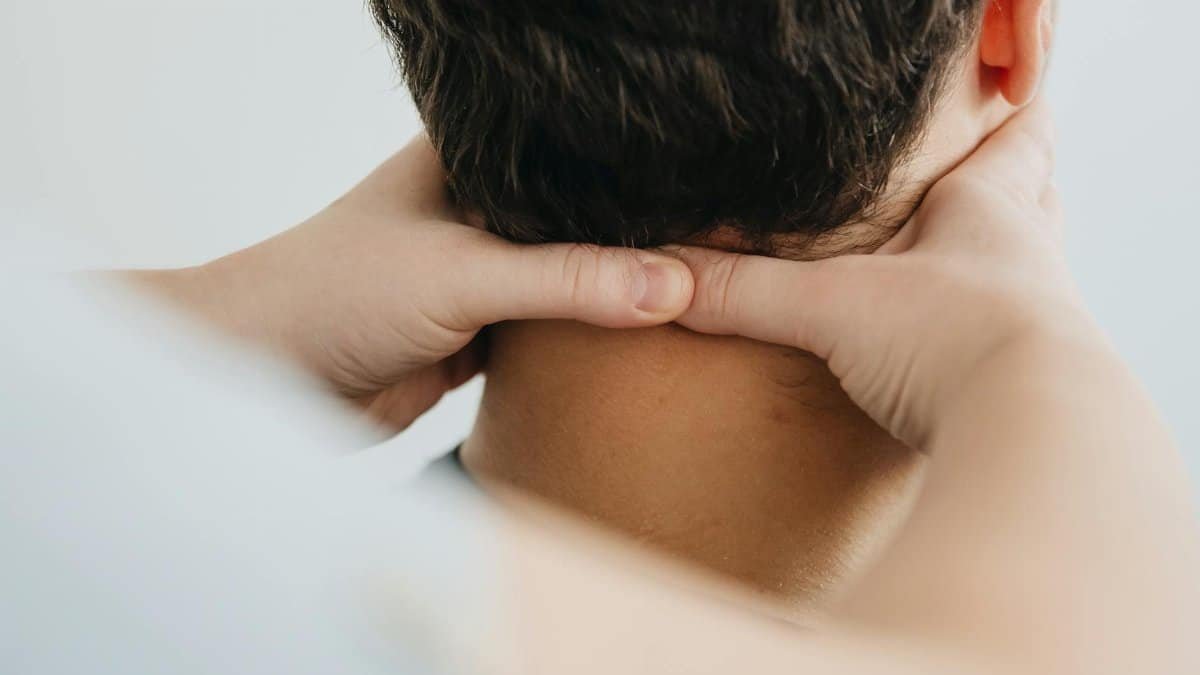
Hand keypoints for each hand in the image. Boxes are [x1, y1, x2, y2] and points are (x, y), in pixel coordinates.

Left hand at [136, 137, 693, 429]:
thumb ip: (568, 278)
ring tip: (698, 289)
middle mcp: (480, 206)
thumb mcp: (462, 274)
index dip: (636, 167)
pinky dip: (587, 338)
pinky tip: (642, 340)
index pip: (574, 150)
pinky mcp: (480, 329)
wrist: (268, 380)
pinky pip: (552, 328)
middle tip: (718, 246)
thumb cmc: (336, 293)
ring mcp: (482, 269)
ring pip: (570, 275)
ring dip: (613, 292)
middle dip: (635, 236)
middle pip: (580, 216)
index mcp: (471, 157)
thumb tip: (675, 286)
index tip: (706, 188)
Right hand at [673, 100, 1089, 446]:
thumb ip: (747, 290)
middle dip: (1010, 190)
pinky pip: (1002, 350)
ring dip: (994, 270)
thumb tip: (669, 278)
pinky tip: (942, 357)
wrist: (1032, 439)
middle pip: (1035, 205)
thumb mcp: (835, 306)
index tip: (1007, 101)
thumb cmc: (959, 340)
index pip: (1018, 141)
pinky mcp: (1023, 388)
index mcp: (991, 212)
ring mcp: (1033, 328)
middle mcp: (1025, 264)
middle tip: (976, 182)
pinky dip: (976, 341)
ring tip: (953, 270)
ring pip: (1024, 280)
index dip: (1012, 119)